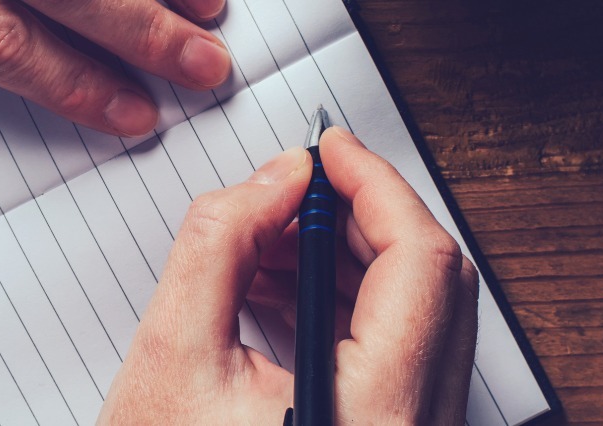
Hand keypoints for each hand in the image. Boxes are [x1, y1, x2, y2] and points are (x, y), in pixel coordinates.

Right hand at [99, 127, 480, 423]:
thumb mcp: (171, 355)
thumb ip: (219, 244)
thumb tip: (276, 180)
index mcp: (376, 416)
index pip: (418, 261)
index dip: (374, 186)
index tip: (330, 150)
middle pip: (431, 284)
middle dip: (362, 219)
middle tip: (300, 189)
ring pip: (418, 317)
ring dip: (353, 261)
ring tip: (273, 241)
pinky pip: (398, 354)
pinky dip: (349, 307)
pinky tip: (282, 289)